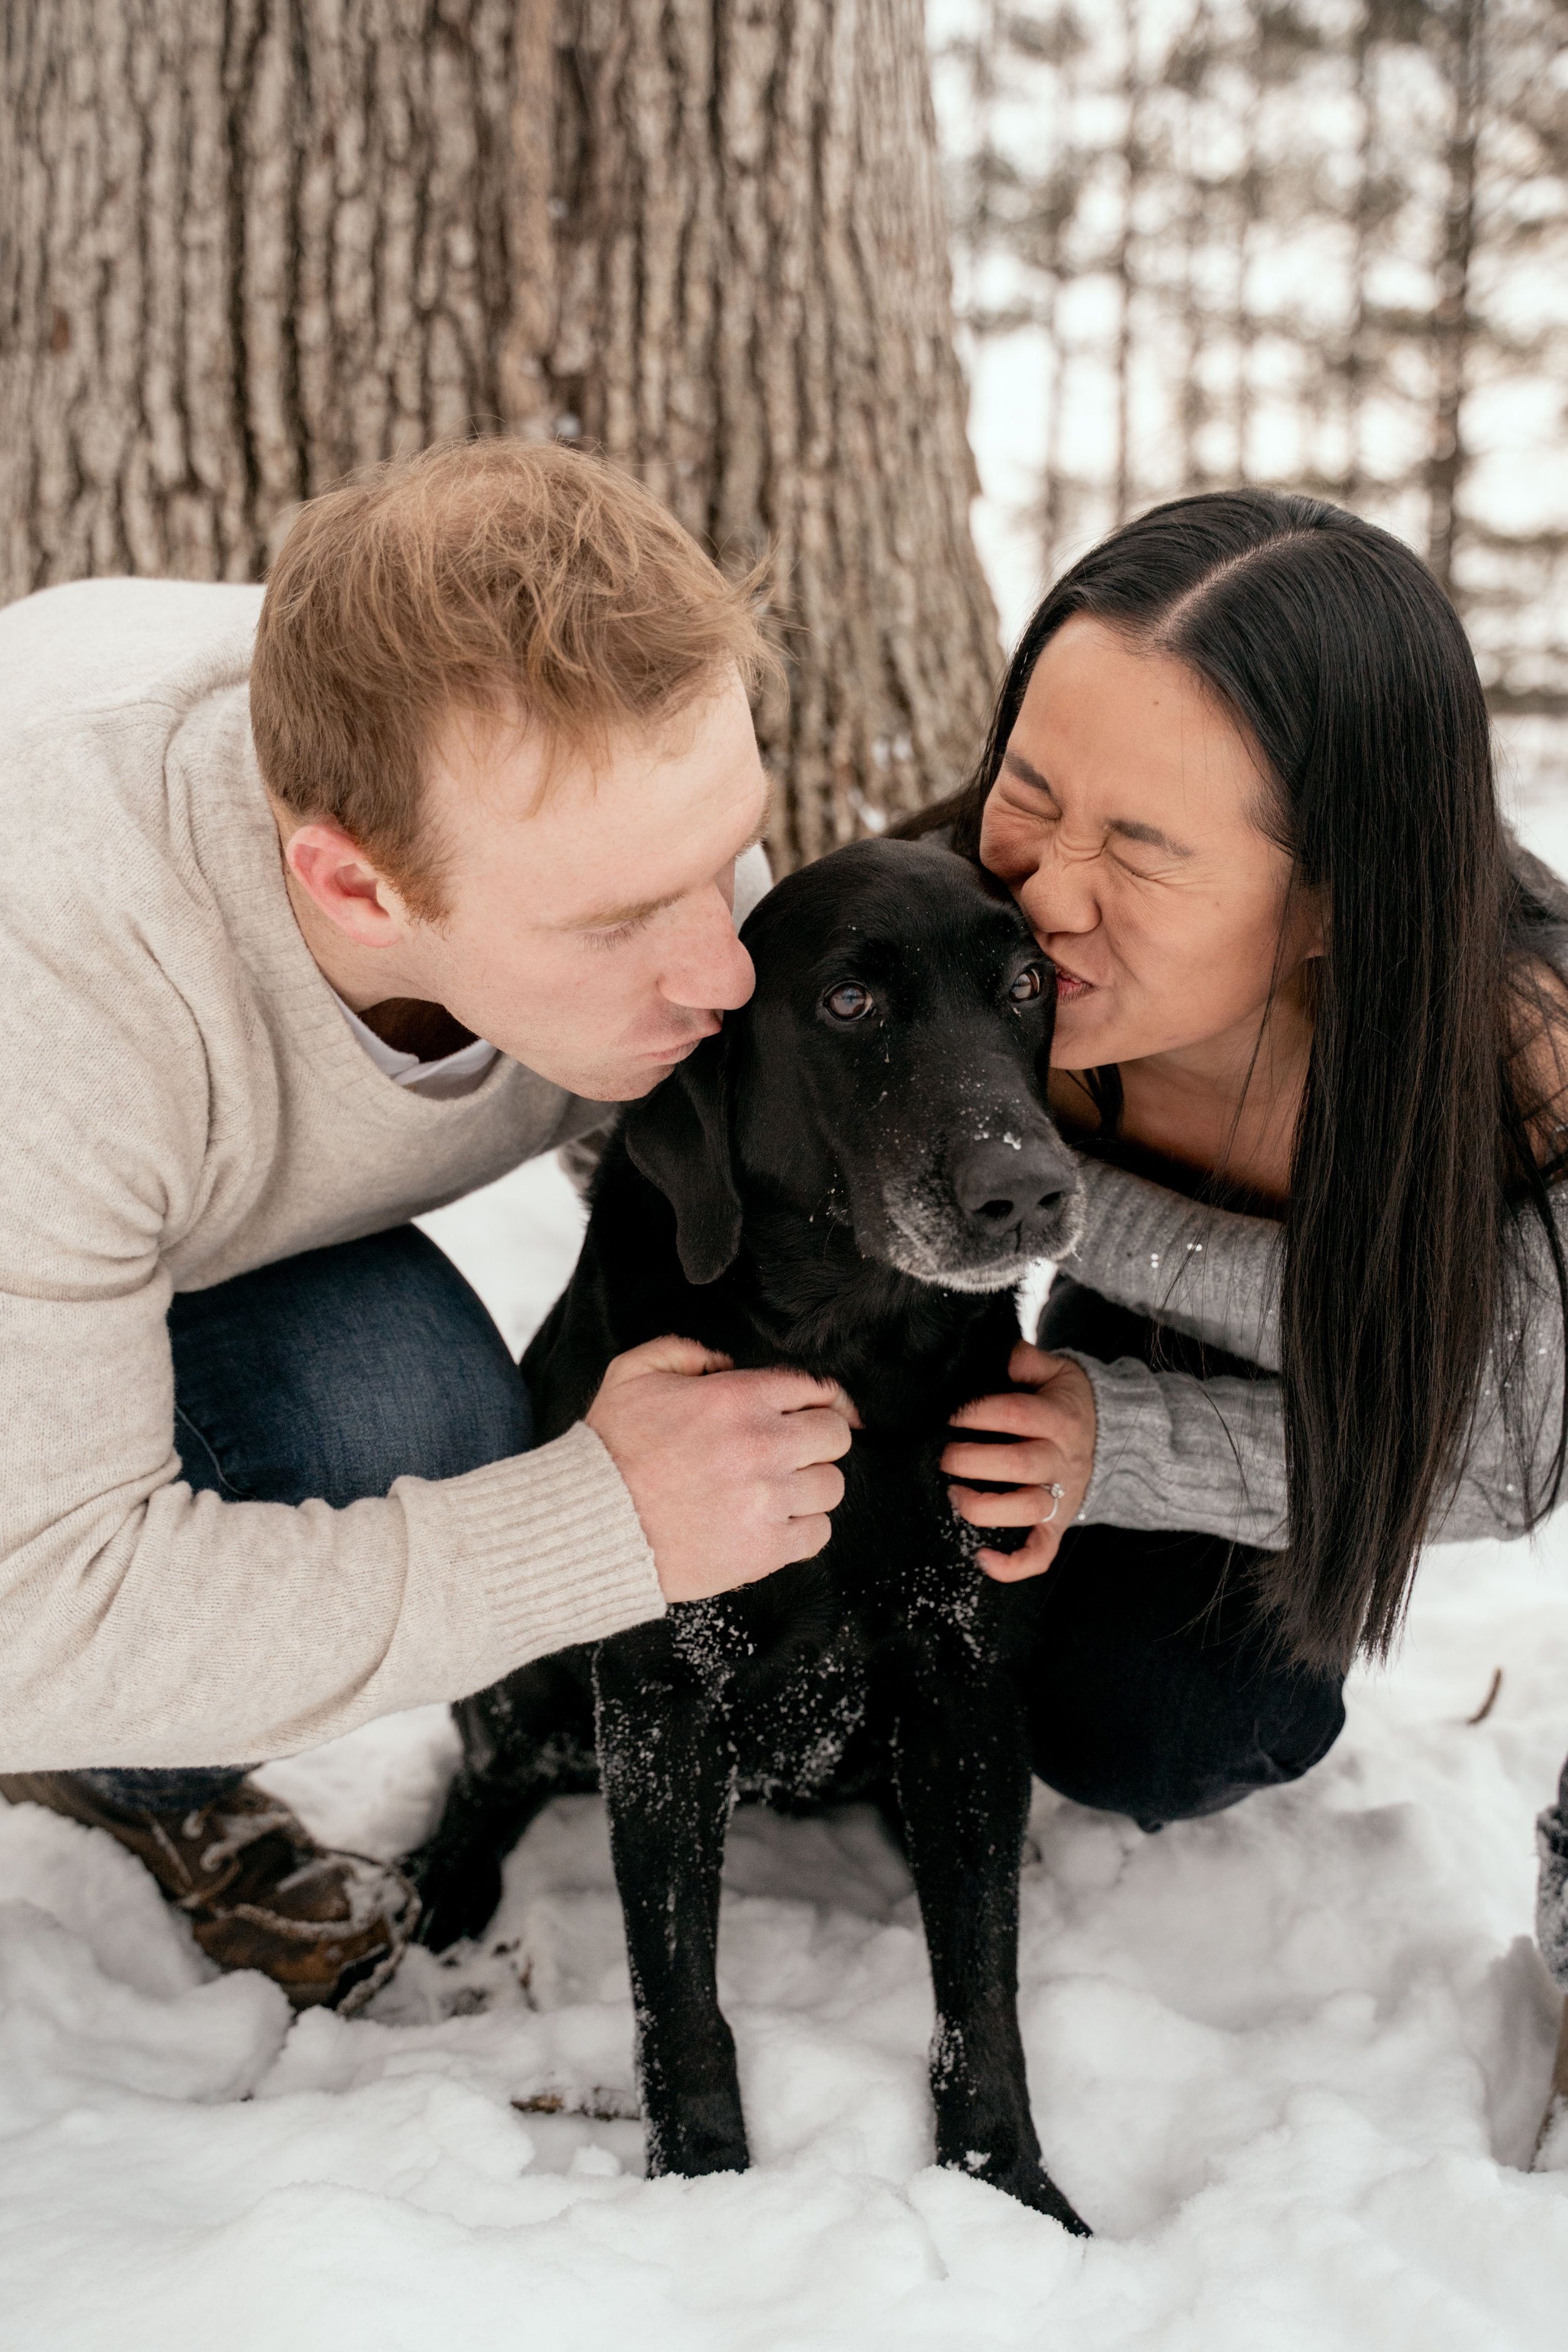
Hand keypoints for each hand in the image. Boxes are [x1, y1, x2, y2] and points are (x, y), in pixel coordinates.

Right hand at [586, 1335, 857, 1601]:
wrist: (590, 1526)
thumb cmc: (608, 1452)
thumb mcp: (631, 1374)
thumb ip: (682, 1351)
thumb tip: (723, 1360)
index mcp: (736, 1398)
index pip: (816, 1388)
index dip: (820, 1399)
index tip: (817, 1411)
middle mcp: (761, 1445)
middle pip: (836, 1436)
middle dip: (818, 1439)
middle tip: (794, 1451)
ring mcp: (766, 1500)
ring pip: (831, 1486)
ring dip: (810, 1486)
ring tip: (780, 1490)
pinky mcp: (764, 1550)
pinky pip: (818, 1534)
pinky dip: (804, 1528)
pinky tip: (776, 1523)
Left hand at [940, 1341, 1095, 1582]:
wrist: (1115, 1438)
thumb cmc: (1068, 1403)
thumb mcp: (1057, 1372)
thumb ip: (1027, 1360)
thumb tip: (999, 1352)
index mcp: (1059, 1418)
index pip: (1015, 1413)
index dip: (977, 1412)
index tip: (947, 1413)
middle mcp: (1062, 1459)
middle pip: (1018, 1464)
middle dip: (972, 1461)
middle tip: (942, 1456)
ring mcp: (1062, 1496)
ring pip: (1028, 1511)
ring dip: (985, 1508)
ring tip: (953, 1495)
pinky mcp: (1059, 1524)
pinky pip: (1042, 1553)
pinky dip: (1013, 1565)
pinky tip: (981, 1559)